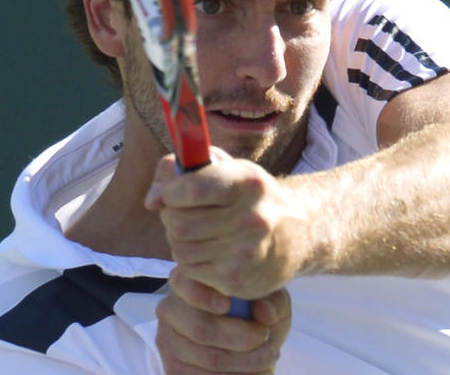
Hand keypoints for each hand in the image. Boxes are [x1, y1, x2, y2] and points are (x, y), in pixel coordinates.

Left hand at [145, 148, 310, 299]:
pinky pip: (190, 271)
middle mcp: (253, 218)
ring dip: (181, 241)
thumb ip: (180, 171)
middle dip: (173, 217)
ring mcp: (247, 253)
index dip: (171, 191)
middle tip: (187, 214)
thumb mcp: (226, 169)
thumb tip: (152, 201)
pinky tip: (210, 253)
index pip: (193, 189)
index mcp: (249, 183)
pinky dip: (192, 262)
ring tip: (201, 234)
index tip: (172, 193)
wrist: (297, 233)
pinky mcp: (239, 280)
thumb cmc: (250, 197)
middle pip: (179, 223)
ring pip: (180, 249)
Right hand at [156, 285, 290, 373]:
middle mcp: (171, 309)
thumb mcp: (270, 299)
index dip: (202, 296)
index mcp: (190, 281)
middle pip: (202, 328)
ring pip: (210, 359)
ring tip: (268, 358)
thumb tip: (264, 313)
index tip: (226, 305)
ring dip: (246, 363)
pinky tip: (252, 372)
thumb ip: (273, 300)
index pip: (184, 284)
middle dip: (243, 339)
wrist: (248, 340)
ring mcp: (168, 341)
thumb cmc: (256, 312)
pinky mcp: (172, 368)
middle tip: (266, 339)